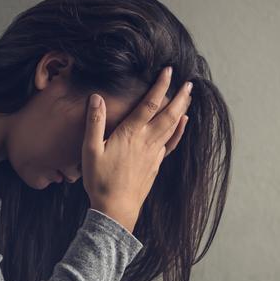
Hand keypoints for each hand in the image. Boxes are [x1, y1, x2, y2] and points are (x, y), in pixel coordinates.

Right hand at [81, 66, 191, 232]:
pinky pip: (171, 143)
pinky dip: (179, 131)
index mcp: (131, 134)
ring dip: (181, 110)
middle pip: (168, 113)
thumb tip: (96, 98)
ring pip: (172, 126)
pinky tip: (183, 123)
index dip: (160, 86)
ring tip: (189, 96)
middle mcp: (146, 141)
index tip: (169, 71)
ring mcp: (154, 153)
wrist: (116, 209)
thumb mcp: (90, 150)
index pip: (149, 104)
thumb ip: (94, 122)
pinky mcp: (155, 164)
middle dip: (179, 96)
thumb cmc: (100, 180)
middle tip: (189, 82)